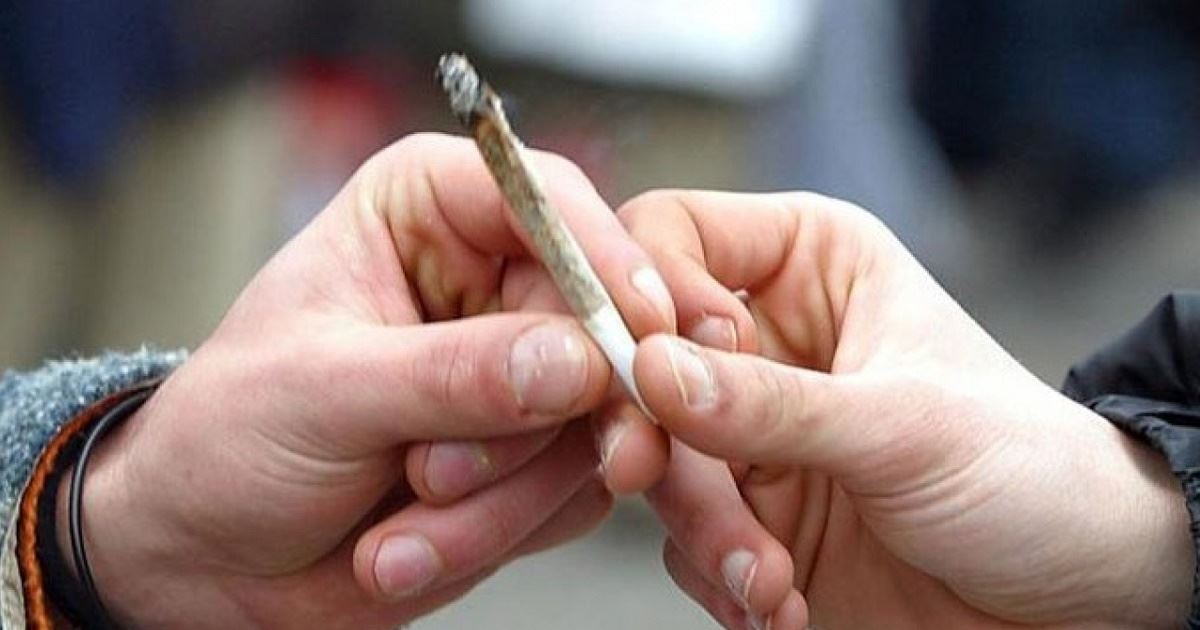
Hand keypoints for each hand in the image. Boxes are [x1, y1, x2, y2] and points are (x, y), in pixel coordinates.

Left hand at [71, 134, 675, 627]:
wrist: (213, 561)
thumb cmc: (231, 440)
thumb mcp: (324, 392)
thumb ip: (452, 375)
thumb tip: (577, 362)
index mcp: (432, 212)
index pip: (549, 203)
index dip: (602, 261)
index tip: (635, 329)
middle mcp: (492, 283)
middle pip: (597, 323)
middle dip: (528, 423)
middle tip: (437, 476)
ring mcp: (524, 374)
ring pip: (597, 422)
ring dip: (499, 496)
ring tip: (398, 522)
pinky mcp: (539, 455)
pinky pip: (579, 490)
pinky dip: (504, 531)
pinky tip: (412, 543)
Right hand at [616, 190, 1192, 627]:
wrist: (1073, 596)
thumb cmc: (1026, 471)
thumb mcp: (903, 424)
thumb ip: (770, 405)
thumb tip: (651, 371)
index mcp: (806, 263)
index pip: (675, 236)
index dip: (642, 287)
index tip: (649, 357)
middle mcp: (764, 340)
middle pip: (641, 355)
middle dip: (652, 430)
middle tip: (645, 471)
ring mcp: (748, 432)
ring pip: (655, 457)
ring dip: (702, 526)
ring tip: (765, 576)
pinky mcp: (747, 515)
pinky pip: (682, 539)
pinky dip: (720, 575)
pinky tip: (781, 600)